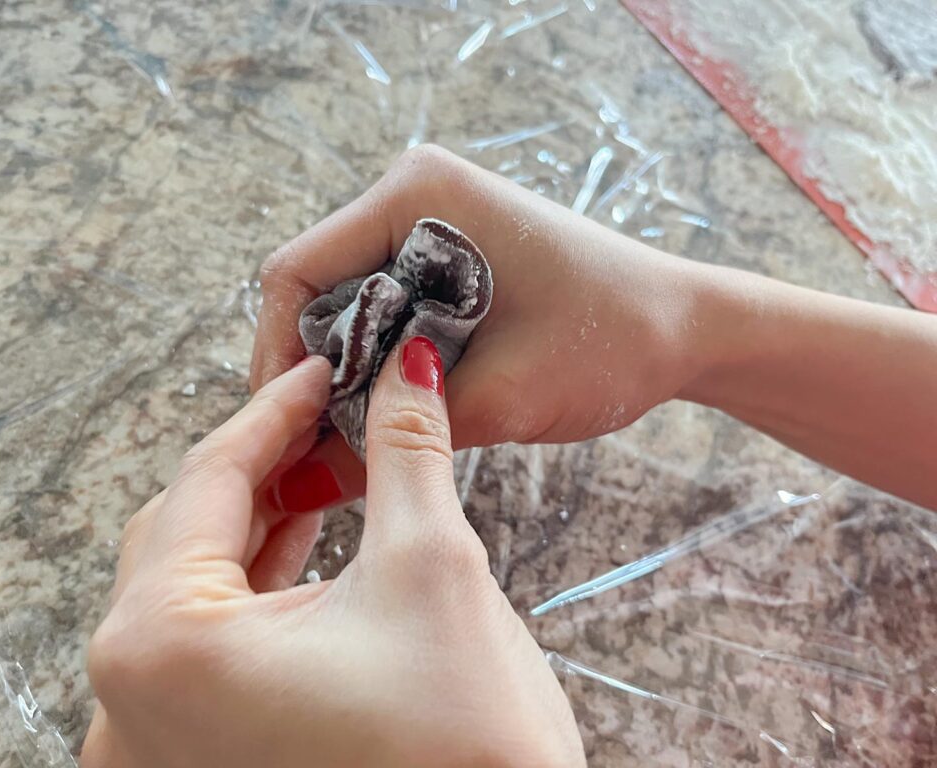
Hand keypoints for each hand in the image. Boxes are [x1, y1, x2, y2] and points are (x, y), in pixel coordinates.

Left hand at [82, 339, 584, 767]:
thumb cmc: (463, 750)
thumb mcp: (431, 568)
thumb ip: (405, 449)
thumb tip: (411, 364)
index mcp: (164, 646)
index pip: (209, 480)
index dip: (274, 408)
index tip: (320, 367)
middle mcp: (130, 702)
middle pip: (186, 528)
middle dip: (262, 460)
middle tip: (326, 408)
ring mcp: (155, 739)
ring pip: (194, 582)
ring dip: (260, 516)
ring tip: (324, 460)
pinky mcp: (195, 755)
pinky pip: (207, 638)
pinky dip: (255, 580)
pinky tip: (307, 534)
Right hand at [251, 144, 703, 512]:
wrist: (688, 328)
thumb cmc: (611, 342)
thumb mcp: (494, 400)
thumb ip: (389, 442)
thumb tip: (294, 487)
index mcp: (415, 196)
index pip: (296, 273)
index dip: (275, 358)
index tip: (282, 431)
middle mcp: (409, 196)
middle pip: (316, 291)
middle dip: (311, 373)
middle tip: (316, 451)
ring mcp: (428, 223)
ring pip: (347, 307)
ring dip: (345, 374)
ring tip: (352, 441)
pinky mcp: (447, 256)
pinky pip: (384, 310)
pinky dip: (379, 365)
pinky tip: (391, 413)